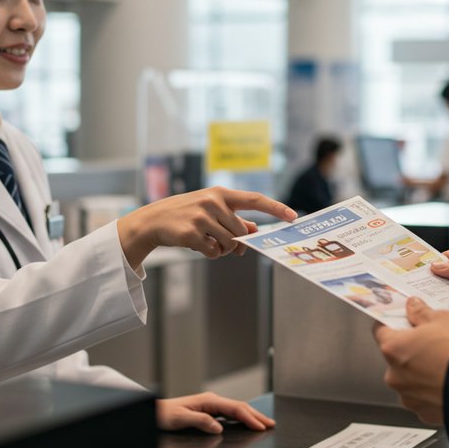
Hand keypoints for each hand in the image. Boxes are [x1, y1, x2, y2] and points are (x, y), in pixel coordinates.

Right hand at [118, 187, 295, 267]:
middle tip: (223, 243)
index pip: (255, 200)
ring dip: (222, 249)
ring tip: (207, 241)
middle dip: (236, 242)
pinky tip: (197, 246)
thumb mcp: (211, 211)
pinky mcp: (192, 233)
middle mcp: (213, 202)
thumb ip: (234, 220)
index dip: (276, 208)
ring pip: (230, 244)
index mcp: (220, 194)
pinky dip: (210, 253)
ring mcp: (202, 217)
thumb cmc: (187, 215)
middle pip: (241, 231)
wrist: (154, 221)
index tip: (294, 216)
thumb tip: (256, 232)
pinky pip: (214, 252)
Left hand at [156, 391, 275, 433]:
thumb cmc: (166, 414)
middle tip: (271, 424)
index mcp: (209, 400)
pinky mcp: (209, 410)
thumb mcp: (181, 419)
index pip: (235, 409)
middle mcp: (212, 400)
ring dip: (251, 416)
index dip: (249, 418)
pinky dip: (242, 417)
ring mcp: (212, 404)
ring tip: (264, 423)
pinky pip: (231, 413)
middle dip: (257, 415)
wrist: (155, 411)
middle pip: (240, 407)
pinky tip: (246, 422)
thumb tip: (219, 427)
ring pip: (237, 409)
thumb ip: (201, 421)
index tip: (260, 426)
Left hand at [373, 297, 448, 424]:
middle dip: (412, 350)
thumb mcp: (443, 318)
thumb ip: (422, 312)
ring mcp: (410, 398)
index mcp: (394, 348)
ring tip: (447, 365)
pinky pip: (425, 399)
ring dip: (422, 373)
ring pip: (410, 381)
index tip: (405, 320)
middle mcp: (395, 376)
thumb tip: (413, 306)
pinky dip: (434, 391)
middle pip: (396, 358)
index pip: (381, 330)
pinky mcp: (425, 414)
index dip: (393, 323)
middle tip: (434, 342)